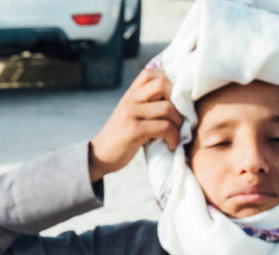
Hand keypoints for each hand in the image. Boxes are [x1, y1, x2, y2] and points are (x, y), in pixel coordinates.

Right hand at [88, 67, 182, 182]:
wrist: (98, 156)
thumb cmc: (121, 136)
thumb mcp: (130, 113)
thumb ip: (147, 102)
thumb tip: (179, 97)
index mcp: (130, 94)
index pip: (152, 73)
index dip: (169, 81)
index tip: (175, 99)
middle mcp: (129, 100)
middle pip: (163, 84)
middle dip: (178, 99)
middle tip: (179, 115)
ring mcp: (130, 114)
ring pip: (167, 108)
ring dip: (178, 122)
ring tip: (176, 133)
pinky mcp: (133, 131)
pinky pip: (164, 127)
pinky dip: (174, 137)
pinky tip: (171, 144)